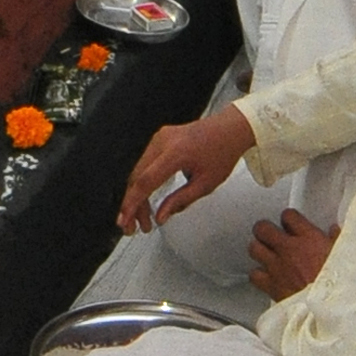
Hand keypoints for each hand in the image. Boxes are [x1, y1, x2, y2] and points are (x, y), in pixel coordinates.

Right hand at [120, 110, 250, 233]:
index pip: (145, 181)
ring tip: (143, 218)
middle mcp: (163, 142)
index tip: (126, 220)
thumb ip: (180, 201)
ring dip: (137, 196)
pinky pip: (144, 163)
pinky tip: (146, 198)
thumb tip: (161, 216)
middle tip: (133, 226)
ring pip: (137, 171)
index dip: (132, 203)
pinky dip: (142, 182)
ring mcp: (159, 138)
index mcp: (176, 153)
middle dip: (132, 205)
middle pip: (137, 177)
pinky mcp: (159, 139)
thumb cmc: (222, 152)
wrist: (230, 129)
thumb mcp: (206, 184)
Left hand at [248, 210, 334, 300]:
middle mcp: (289, 249)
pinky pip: (254, 275)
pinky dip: (258, 275)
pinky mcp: (271, 286)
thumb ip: (337, 241)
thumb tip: (335, 232)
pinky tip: (265, 276)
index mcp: (309, 238)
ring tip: (265, 253)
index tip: (290, 223)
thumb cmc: (339, 284)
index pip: (289, 216)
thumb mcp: (345, 256)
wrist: (330, 309)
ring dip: (258, 250)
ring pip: (254, 248)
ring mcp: (278, 267)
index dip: (288, 218)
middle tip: (270, 234)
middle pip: (263, 228)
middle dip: (265, 230)